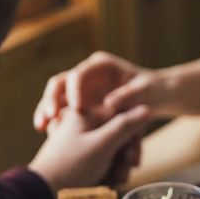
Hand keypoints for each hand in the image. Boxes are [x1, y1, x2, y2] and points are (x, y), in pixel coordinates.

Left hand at [28, 105, 149, 191]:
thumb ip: (125, 126)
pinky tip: (107, 182)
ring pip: (113, 150)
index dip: (132, 137)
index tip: (132, 155)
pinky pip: (103, 161)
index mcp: (85, 113)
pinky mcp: (81, 157)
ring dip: (118, 166)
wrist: (43, 192)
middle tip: (125, 171)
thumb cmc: (71, 166)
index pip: (122, 117)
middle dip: (125, 155)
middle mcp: (84, 125)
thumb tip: (146, 108)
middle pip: (119, 135)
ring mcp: (82, 142)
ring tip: (115, 180)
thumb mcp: (102, 144)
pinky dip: (108, 172)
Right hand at [33, 51, 169, 131]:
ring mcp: (82, 88)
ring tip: (41, 127)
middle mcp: (88, 73)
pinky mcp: (81, 102)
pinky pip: (62, 110)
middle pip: (61, 83)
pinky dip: (55, 120)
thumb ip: (129, 96)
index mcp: (102, 65)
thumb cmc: (153, 90)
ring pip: (57, 96)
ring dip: (47, 110)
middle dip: (52, 99)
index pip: (80, 73)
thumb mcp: (145, 92)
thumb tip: (110, 103)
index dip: (75, 90)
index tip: (77, 108)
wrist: (157, 96)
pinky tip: (48, 133)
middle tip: (49, 117)